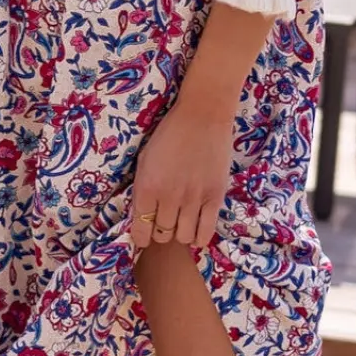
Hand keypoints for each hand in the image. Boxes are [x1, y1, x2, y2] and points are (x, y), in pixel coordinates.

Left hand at [129, 98, 234, 253]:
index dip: (141, 238)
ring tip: (181, 224)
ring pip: (183, 237)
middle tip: (164, 223)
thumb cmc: (169, 134)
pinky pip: (206, 233)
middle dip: (160, 233)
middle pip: (162, 235)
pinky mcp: (215, 197)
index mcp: (147, 187)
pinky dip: (199, 238)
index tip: (144, 237)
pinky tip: (196, 231)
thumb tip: (142, 215)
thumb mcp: (144, 159)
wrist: (202, 116)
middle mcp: (169, 197)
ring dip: (179, 235)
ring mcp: (193, 199)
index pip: (140, 230)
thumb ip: (141, 189)